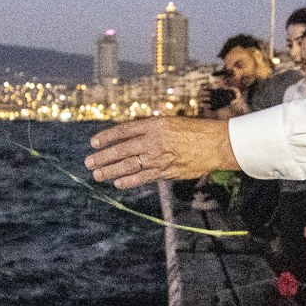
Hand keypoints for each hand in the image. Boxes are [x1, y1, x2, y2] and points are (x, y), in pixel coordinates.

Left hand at [86, 117, 239, 189]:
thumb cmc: (196, 130)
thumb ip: (151, 128)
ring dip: (110, 171)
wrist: (217, 144)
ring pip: (128, 165)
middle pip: (121, 150)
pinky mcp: (166, 171)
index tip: (94, 142)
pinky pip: (143, 177)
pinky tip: (117, 183)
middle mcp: (153, 141)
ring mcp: (159, 158)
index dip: (107, 137)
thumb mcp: (171, 122)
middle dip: (103, 156)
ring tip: (97, 174)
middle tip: (88, 161)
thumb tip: (131, 134)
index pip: (123, 131)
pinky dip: (129, 181)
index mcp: (154, 125)